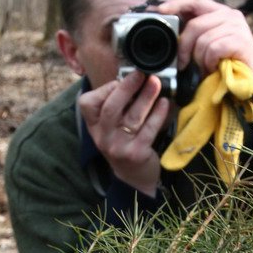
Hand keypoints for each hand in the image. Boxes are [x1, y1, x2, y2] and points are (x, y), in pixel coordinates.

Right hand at [78, 71, 169, 196]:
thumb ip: (116, 105)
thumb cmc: (124, 144)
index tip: (120, 80)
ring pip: (132, 117)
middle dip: (127, 87)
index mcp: (94, 127)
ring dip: (146, 97)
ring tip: (156, 83)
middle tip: (141, 74)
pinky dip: (158, 114)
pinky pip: (148, 129)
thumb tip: (133, 77)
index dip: (104, 89)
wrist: (134, 178)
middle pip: (111, 108)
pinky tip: (165, 103)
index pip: (88, 104)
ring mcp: (119, 147)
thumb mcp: (111, 127)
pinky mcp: (136, 154)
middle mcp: (103, 137)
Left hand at [157, 0, 252, 100]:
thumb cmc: (227, 67)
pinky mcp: (241, 41)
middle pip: (195, 24)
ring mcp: (237, 27)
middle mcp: (230, 15)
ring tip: (206, 69)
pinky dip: (210, 63)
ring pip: (203, 39)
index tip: (159, 11)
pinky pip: (213, 49)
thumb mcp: (207, 49)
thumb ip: (194, 37)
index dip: (176, 4)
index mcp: (220, 13)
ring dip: (200, 60)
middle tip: (183, 64)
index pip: (195, 1)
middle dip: (184, 47)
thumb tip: (170, 35)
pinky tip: (214, 69)